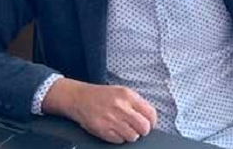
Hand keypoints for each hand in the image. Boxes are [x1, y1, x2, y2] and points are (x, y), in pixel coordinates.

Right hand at [42, 78, 157, 143]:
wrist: (80, 98)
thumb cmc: (102, 95)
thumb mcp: (122, 91)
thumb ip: (136, 102)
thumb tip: (150, 117)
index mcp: (128, 96)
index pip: (150, 113)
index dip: (152, 122)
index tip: (150, 124)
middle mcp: (121, 107)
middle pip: (144, 127)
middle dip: (143, 130)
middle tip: (139, 129)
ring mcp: (111, 119)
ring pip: (133, 136)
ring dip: (131, 135)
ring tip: (125, 129)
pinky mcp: (103, 130)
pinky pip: (119, 140)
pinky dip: (120, 138)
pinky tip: (115, 131)